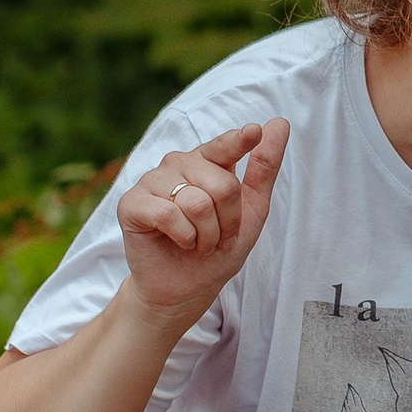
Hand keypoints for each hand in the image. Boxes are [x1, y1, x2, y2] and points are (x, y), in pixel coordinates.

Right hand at [117, 118, 289, 318]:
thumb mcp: (251, 211)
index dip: (240, 140)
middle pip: (222, 186)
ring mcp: (152, 180)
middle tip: (217, 238)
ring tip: (198, 242)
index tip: (254, 132)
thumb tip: (280, 122)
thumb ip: (263, 168)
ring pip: (197, 202)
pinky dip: (184, 237)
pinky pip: (170, 215)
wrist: (186, 288)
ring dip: (206, 234)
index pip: (226, 145)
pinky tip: (179, 243)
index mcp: (207, 161)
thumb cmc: (217, 249)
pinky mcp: (131, 202)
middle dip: (228, 222)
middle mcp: (178, 163)